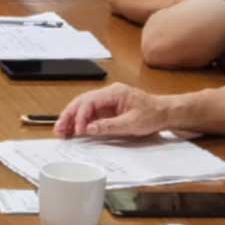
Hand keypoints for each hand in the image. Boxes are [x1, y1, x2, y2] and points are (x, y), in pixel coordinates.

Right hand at [54, 83, 173, 140]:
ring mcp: (108, 101)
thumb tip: (90, 129)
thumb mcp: (133, 123)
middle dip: (69, 115)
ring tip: (61, 131)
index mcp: (114, 93)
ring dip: (72, 118)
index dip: (80, 116)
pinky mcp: (108, 109)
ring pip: (83, 107)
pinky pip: (91, 114)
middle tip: (59, 129)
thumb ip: (109, 126)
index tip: (77, 130)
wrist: (165, 113)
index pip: (90, 101)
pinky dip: (81, 122)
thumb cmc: (153, 114)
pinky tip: (74, 130)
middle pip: (82, 102)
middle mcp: (108, 94)